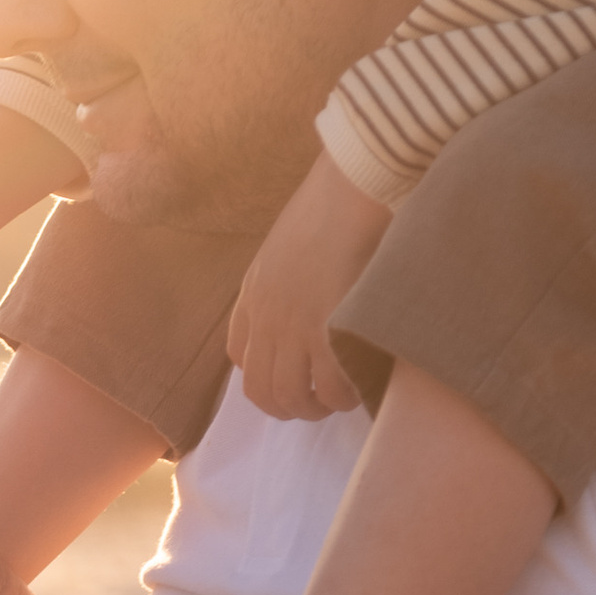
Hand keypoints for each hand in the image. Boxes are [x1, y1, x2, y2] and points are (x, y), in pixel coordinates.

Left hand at [225, 148, 390, 421]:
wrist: (351, 185)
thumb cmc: (333, 201)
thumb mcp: (288, 241)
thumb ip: (286, 272)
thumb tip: (308, 288)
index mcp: (253, 292)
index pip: (238, 355)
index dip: (262, 374)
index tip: (290, 376)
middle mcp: (264, 315)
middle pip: (260, 387)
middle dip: (286, 406)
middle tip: (315, 405)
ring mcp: (290, 325)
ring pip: (290, 395)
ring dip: (313, 408)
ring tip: (337, 403)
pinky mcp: (323, 328)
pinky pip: (328, 386)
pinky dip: (341, 399)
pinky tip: (356, 394)